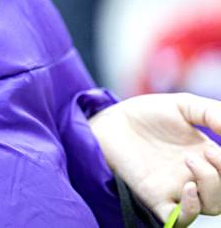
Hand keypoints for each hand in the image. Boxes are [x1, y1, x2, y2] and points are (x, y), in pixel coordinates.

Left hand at [89, 93, 220, 226]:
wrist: (111, 120)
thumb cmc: (144, 113)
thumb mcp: (182, 105)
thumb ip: (211, 112)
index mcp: (207, 157)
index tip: (217, 148)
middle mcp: (194, 176)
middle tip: (209, 152)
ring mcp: (176, 188)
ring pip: (210, 206)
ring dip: (211, 188)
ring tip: (190, 160)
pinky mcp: (154, 196)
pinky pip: (178, 219)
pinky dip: (189, 211)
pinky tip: (188, 188)